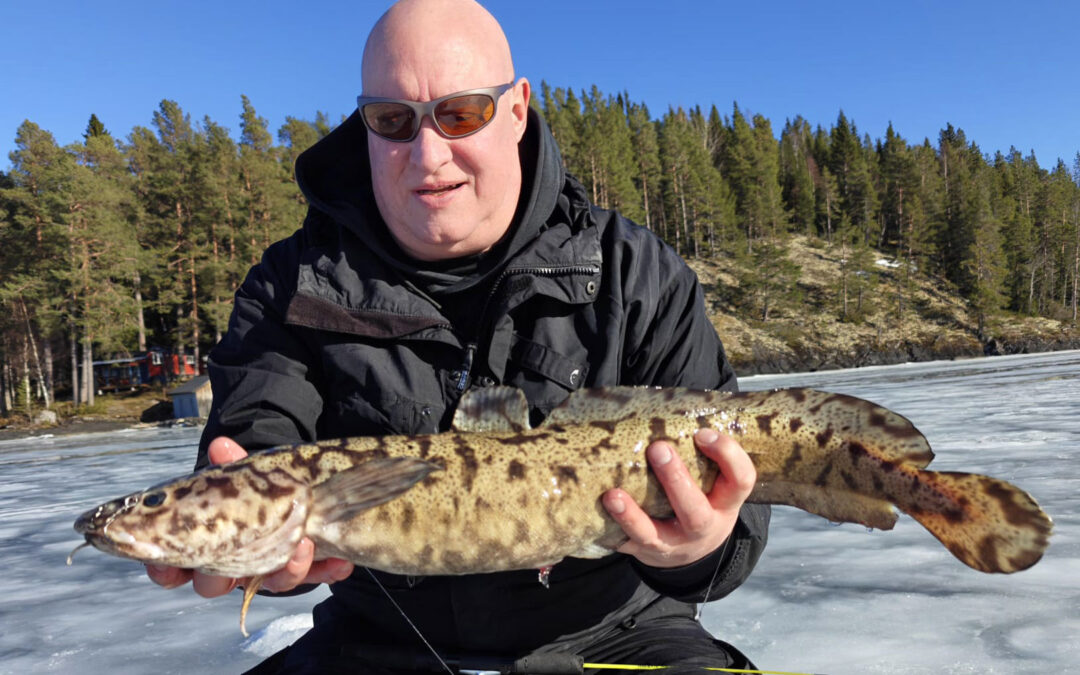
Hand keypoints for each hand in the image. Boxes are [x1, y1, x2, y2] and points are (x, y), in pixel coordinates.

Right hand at [145, 437, 353, 596]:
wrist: (297, 485)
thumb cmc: (258, 486)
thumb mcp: (245, 475)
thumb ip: (234, 465)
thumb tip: (221, 446)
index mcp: (209, 542)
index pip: (176, 566)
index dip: (167, 571)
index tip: (168, 570)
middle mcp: (234, 562)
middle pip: (217, 584)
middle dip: (226, 578)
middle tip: (240, 564)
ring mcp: (270, 567)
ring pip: (271, 583)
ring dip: (288, 570)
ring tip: (304, 545)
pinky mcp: (306, 567)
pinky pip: (316, 575)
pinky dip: (329, 570)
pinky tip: (342, 563)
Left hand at [602, 429, 755, 567]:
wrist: (691, 552)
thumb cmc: (701, 500)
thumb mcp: (714, 483)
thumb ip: (702, 455)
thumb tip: (673, 406)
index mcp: (725, 503)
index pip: (741, 480)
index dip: (727, 456)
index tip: (702, 433)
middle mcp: (703, 528)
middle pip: (695, 511)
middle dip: (676, 480)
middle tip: (658, 449)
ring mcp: (672, 544)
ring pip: (653, 535)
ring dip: (632, 516)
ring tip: (613, 495)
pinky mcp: (644, 552)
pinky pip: (626, 543)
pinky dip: (611, 527)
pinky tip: (597, 509)